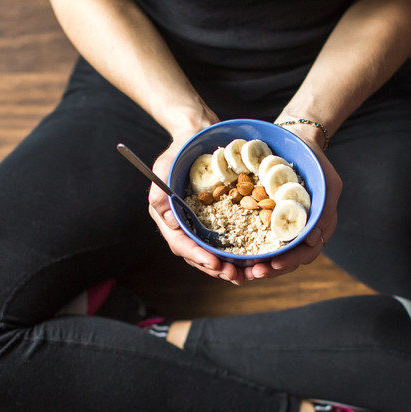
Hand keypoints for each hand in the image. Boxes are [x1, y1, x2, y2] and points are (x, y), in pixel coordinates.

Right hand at [147, 127, 245, 284]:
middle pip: (196, 254)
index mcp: (166, 216)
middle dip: (214, 268)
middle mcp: (181, 224)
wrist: (200, 135)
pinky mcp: (215, 219)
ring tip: (243, 275)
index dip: (197, 255)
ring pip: (210, 252)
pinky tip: (250, 261)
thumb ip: (161, 188)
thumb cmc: (182, 147)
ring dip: (226, 267)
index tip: (214, 263)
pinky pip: (224, 241)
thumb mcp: (167, 163)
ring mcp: (198, 223)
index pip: (180, 243)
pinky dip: (235, 253)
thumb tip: (165, 214)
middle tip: (233, 276)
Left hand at [243, 122, 341, 280]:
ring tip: (242, 272)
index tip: (274, 264)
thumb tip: (311, 239)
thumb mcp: (328, 183)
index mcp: (320, 225)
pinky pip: (259, 239)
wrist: (296, 141)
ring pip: (273, 254)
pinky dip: (250, 249)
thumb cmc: (315, 161)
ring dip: (258, 264)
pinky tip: (236, 255)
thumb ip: (323, 211)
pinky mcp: (269, 219)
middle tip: (253, 273)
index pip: (307, 252)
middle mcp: (303, 230)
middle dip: (271, 269)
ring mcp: (285, 226)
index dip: (291, 261)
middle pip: (288, 259)